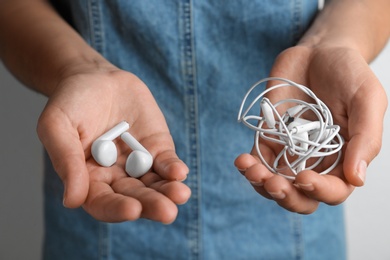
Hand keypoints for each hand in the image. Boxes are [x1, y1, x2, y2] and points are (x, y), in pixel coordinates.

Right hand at [37, 65, 189, 222]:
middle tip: (167, 212)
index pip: (102, 202)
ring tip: (180, 194)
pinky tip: (179, 173)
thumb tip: (72, 200)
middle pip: (134, 198)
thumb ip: (65, 160)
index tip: (132, 209)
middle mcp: (116, 177)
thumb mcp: (58, 126)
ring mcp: (139, 164)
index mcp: (88, 180)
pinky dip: (173, 168)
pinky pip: (167, 162)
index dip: (116, 208)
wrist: (95, 78)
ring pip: (155, 185)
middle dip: (151, 205)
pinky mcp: (157, 148)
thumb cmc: (70, 103)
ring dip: (168, 192)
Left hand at [235, 45, 386, 213]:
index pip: (334, 190)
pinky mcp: (270, 138)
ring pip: (274, 183)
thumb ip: (366, 138)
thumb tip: (357, 179)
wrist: (319, 52)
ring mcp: (291, 151)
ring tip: (251, 170)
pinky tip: (242, 160)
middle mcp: (316, 161)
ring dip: (260, 184)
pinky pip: (258, 160)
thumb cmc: (349, 73)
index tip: (303, 178)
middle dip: (285, 196)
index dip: (319, 192)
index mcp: (344, 159)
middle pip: (301, 196)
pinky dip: (248, 165)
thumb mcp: (367, 99)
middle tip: (272, 183)